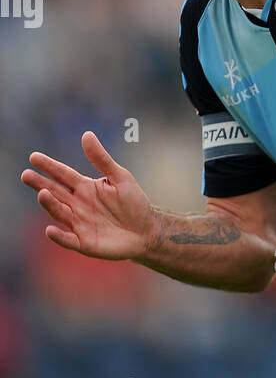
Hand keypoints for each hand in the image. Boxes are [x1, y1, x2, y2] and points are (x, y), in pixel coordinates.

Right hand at [21, 131, 156, 257]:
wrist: (147, 231)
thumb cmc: (133, 203)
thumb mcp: (120, 177)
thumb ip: (102, 159)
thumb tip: (86, 134)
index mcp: (84, 187)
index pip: (63, 174)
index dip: (49, 166)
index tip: (34, 157)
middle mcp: (77, 204)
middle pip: (55, 192)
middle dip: (40, 184)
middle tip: (26, 175)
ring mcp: (79, 223)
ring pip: (59, 212)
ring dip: (50, 204)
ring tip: (43, 194)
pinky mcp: (84, 243)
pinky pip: (68, 240)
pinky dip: (59, 237)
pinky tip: (50, 230)